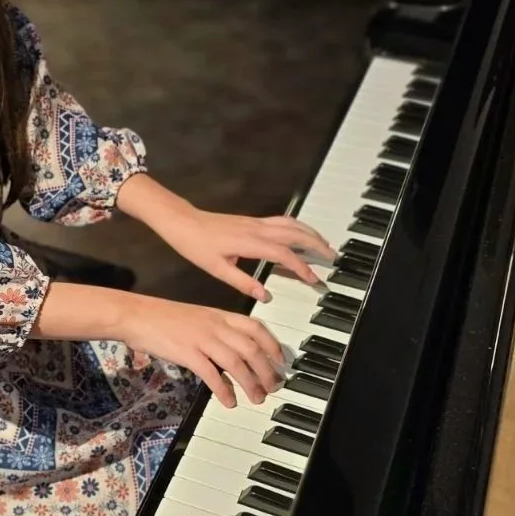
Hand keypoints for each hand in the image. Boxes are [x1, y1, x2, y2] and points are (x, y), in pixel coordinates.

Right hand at [119, 293, 285, 407]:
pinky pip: (212, 374)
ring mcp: (202, 338)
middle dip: (267, 370)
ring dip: (251, 383)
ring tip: (257, 397)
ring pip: (237, 362)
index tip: (281, 360)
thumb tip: (232, 351)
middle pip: (252, 348)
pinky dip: (224, 389)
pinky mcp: (188, 353)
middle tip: (273, 386)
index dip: (273, 344)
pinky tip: (229, 401)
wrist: (136, 314)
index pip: (256, 327)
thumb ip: (216, 331)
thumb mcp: (197, 318)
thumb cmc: (162, 317)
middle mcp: (216, 325)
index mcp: (220, 315)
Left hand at [157, 206, 336, 302]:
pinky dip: (298, 227)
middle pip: (295, 233)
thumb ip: (243, 282)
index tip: (312, 279)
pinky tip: (302, 234)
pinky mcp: (252, 220)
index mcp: (249, 242)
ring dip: (310, 233)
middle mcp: (256, 229)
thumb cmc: (196, 245)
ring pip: (291, 224)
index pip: (283, 254)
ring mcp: (256, 222)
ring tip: (324, 245)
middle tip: (332, 258)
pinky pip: (282, 221)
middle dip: (316, 245)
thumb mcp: (217, 269)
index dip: (300, 267)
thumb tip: (264, 295)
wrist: (182, 222)